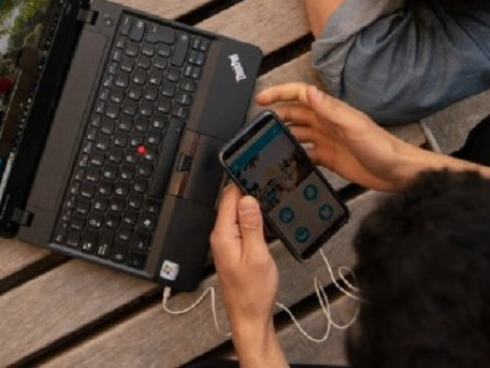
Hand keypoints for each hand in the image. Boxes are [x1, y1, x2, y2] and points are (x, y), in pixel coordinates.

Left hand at [210, 185, 284, 364]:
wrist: (250, 317)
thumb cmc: (253, 293)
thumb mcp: (257, 256)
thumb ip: (252, 226)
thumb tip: (248, 200)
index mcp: (223, 235)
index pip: (228, 197)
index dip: (243, 183)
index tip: (256, 173)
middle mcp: (221, 237)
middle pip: (232, 203)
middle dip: (248, 192)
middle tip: (267, 183)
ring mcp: (226, 243)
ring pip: (238, 214)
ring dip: (251, 206)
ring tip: (268, 199)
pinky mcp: (234, 249)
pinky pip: (241, 226)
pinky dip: (252, 220)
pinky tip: (263, 220)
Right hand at [256, 83, 430, 190]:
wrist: (399, 173)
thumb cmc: (383, 147)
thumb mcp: (354, 126)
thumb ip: (330, 108)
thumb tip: (308, 91)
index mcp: (331, 111)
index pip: (299, 94)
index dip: (279, 93)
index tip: (262, 99)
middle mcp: (327, 123)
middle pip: (294, 113)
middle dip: (276, 114)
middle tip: (257, 123)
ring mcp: (327, 140)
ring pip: (298, 133)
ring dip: (283, 135)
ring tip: (266, 142)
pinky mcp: (329, 158)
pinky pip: (306, 153)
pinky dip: (295, 155)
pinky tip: (286, 161)